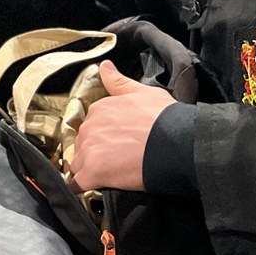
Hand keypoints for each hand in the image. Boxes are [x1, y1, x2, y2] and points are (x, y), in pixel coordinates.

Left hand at [65, 61, 173, 192]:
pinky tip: (95, 188)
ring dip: (90, 170)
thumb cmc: (165, 119)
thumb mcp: (144, 92)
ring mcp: (89, 149)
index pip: (92, 126)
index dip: (103, 138)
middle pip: (83, 145)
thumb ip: (119, 82)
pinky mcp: (92, 172)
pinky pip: (78, 183)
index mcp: (100, 108)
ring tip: (112, 175)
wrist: (177, 143)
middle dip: (95, 154)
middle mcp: (89, 126)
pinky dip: (83, 187)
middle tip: (116, 161)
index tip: (116, 144)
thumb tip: (105, 67)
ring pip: (79, 164)